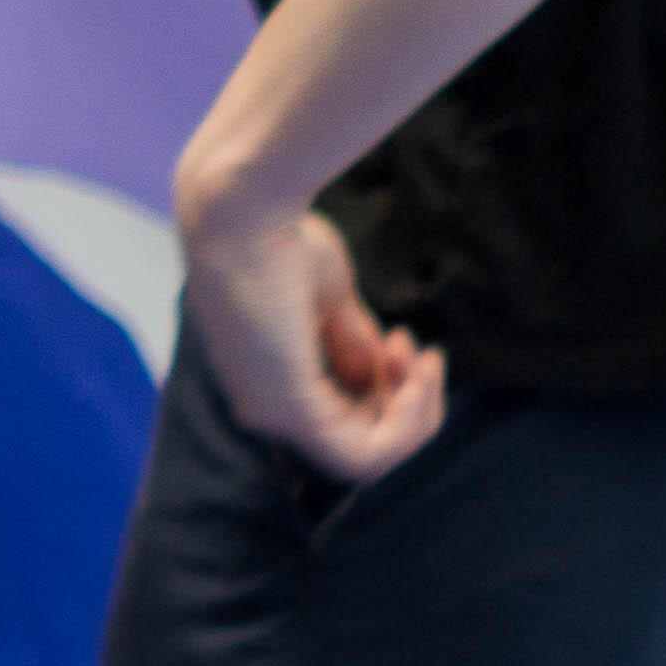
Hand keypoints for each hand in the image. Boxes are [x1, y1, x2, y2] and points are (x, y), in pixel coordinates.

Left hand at [176, 188, 439, 486]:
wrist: (245, 205)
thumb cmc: (277, 237)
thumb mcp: (329, 301)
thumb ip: (351, 347)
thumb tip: (377, 379)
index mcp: (266, 381)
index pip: (340, 424)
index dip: (390, 398)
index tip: (404, 344)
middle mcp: (262, 407)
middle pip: (359, 444)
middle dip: (409, 405)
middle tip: (419, 352)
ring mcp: (270, 413)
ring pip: (365, 459)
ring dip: (414, 413)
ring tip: (420, 357)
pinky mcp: (286, 409)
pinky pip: (360, 457)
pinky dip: (404, 425)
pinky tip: (416, 373)